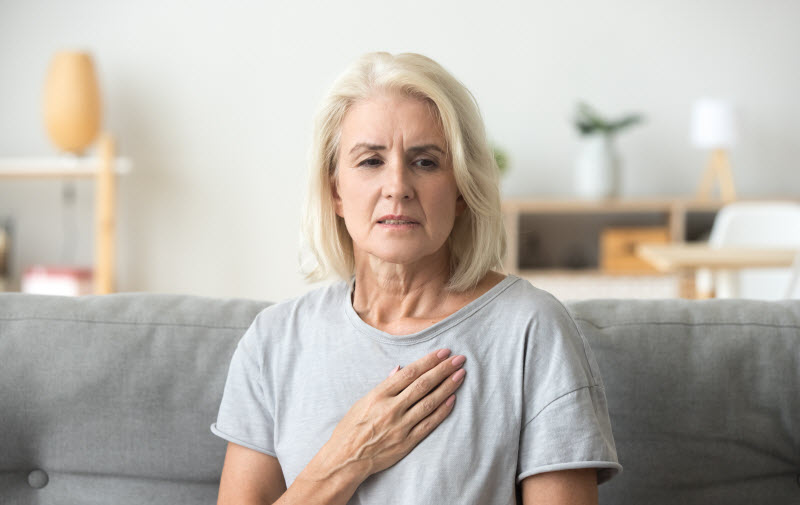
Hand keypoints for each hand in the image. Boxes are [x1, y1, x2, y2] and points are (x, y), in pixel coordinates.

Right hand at [302, 348, 466, 482]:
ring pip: (429, 402)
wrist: (346, 459)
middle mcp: (391, 408)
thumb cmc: (351, 428)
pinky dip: (442, 411)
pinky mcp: (407, 442)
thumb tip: (399, 369)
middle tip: (459, 359)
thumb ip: (383, 386)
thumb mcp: (362, 402)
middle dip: (443, 370)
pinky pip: (429, 423)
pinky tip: (453, 399)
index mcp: (379, 395)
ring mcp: (400, 426)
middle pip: (423, 384)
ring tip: (460, 375)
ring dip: (447, 387)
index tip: (443, 352)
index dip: (428, 361)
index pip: (409, 373)